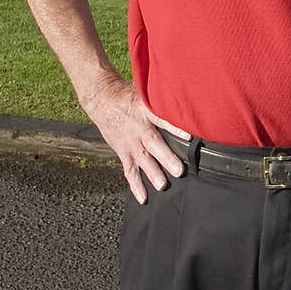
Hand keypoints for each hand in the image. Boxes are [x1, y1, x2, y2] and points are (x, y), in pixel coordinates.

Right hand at [81, 71, 186, 203]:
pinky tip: (143, 197)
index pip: (161, 118)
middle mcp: (138, 128)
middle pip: (153, 143)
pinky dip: (135, 185)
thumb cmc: (128, 96)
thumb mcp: (145, 92)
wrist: (102, 99)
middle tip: (179, 170)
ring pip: (142, 159)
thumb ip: (162, 100)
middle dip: (166, 157)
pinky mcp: (123, 151)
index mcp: (145, 111)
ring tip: (162, 185)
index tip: (189, 136)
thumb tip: (187, 97)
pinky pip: (129, 170)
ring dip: (152, 173)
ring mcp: (130, 142)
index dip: (175, 126)